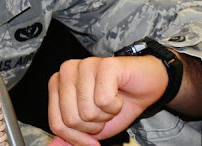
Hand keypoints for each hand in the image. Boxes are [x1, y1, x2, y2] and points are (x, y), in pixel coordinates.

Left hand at [47, 55, 167, 145]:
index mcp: (57, 84)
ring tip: (111, 101)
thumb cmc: (115, 103)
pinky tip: (118, 95)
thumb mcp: (90, 127)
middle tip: (104, 111)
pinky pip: (104, 100)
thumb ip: (70, 136)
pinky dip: (116, 106)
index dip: (77, 137)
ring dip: (106, 115)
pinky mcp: (105, 64)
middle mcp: (67, 71)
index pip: (56, 122)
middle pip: (70, 119)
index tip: (93, 135)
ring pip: (87, 111)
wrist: (145, 87)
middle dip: (93, 125)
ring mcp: (85, 65)